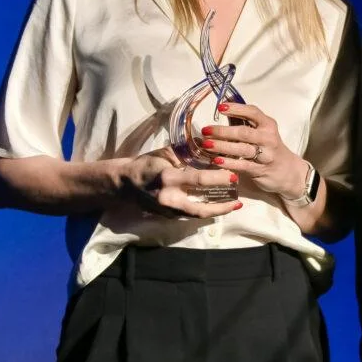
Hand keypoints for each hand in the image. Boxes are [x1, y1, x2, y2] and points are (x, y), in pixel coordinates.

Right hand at [120, 148, 238, 218]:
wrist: (124, 183)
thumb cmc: (145, 164)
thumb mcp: (164, 154)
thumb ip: (186, 152)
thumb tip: (209, 145)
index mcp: (168, 178)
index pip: (198, 180)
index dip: (218, 179)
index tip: (233, 177)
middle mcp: (168, 198)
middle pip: (201, 208)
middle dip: (222, 207)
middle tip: (238, 201)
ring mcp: (167, 210)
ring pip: (197, 215)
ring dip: (216, 212)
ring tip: (233, 206)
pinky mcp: (167, 216)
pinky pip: (190, 215)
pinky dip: (204, 211)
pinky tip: (216, 206)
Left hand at [199, 102, 309, 199]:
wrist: (288, 172)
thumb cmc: (270, 148)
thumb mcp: (262, 132)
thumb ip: (245, 122)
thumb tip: (223, 107)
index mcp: (268, 125)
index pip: (253, 112)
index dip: (236, 108)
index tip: (220, 107)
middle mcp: (268, 138)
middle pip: (244, 132)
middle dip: (223, 131)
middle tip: (206, 130)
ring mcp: (266, 155)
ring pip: (242, 149)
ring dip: (222, 146)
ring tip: (206, 144)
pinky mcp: (260, 170)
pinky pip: (242, 165)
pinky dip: (228, 162)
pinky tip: (216, 160)